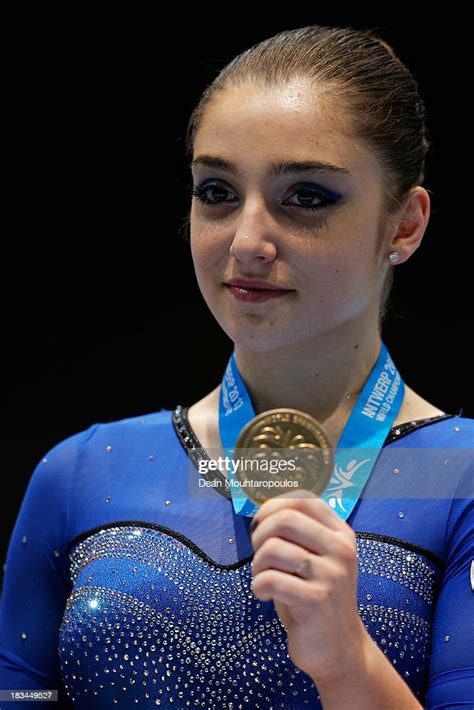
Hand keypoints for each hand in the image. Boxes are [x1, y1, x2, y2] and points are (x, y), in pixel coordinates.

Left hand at [249, 488, 367, 687]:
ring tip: (264, 579)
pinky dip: (258, 586)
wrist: (338, 648)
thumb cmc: (315, 596)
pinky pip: (270, 579)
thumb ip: (297, 532)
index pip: (302, 499)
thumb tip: (261, 508)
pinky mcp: (317, 600)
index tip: (261, 525)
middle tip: (260, 556)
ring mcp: (332, 575)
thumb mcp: (314, 557)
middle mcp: (341, 550)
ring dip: (257, 565)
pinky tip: (265, 595)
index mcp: (341, 534)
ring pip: (273, 549)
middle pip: (284, 519)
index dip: (272, 506)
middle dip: (259, 535)